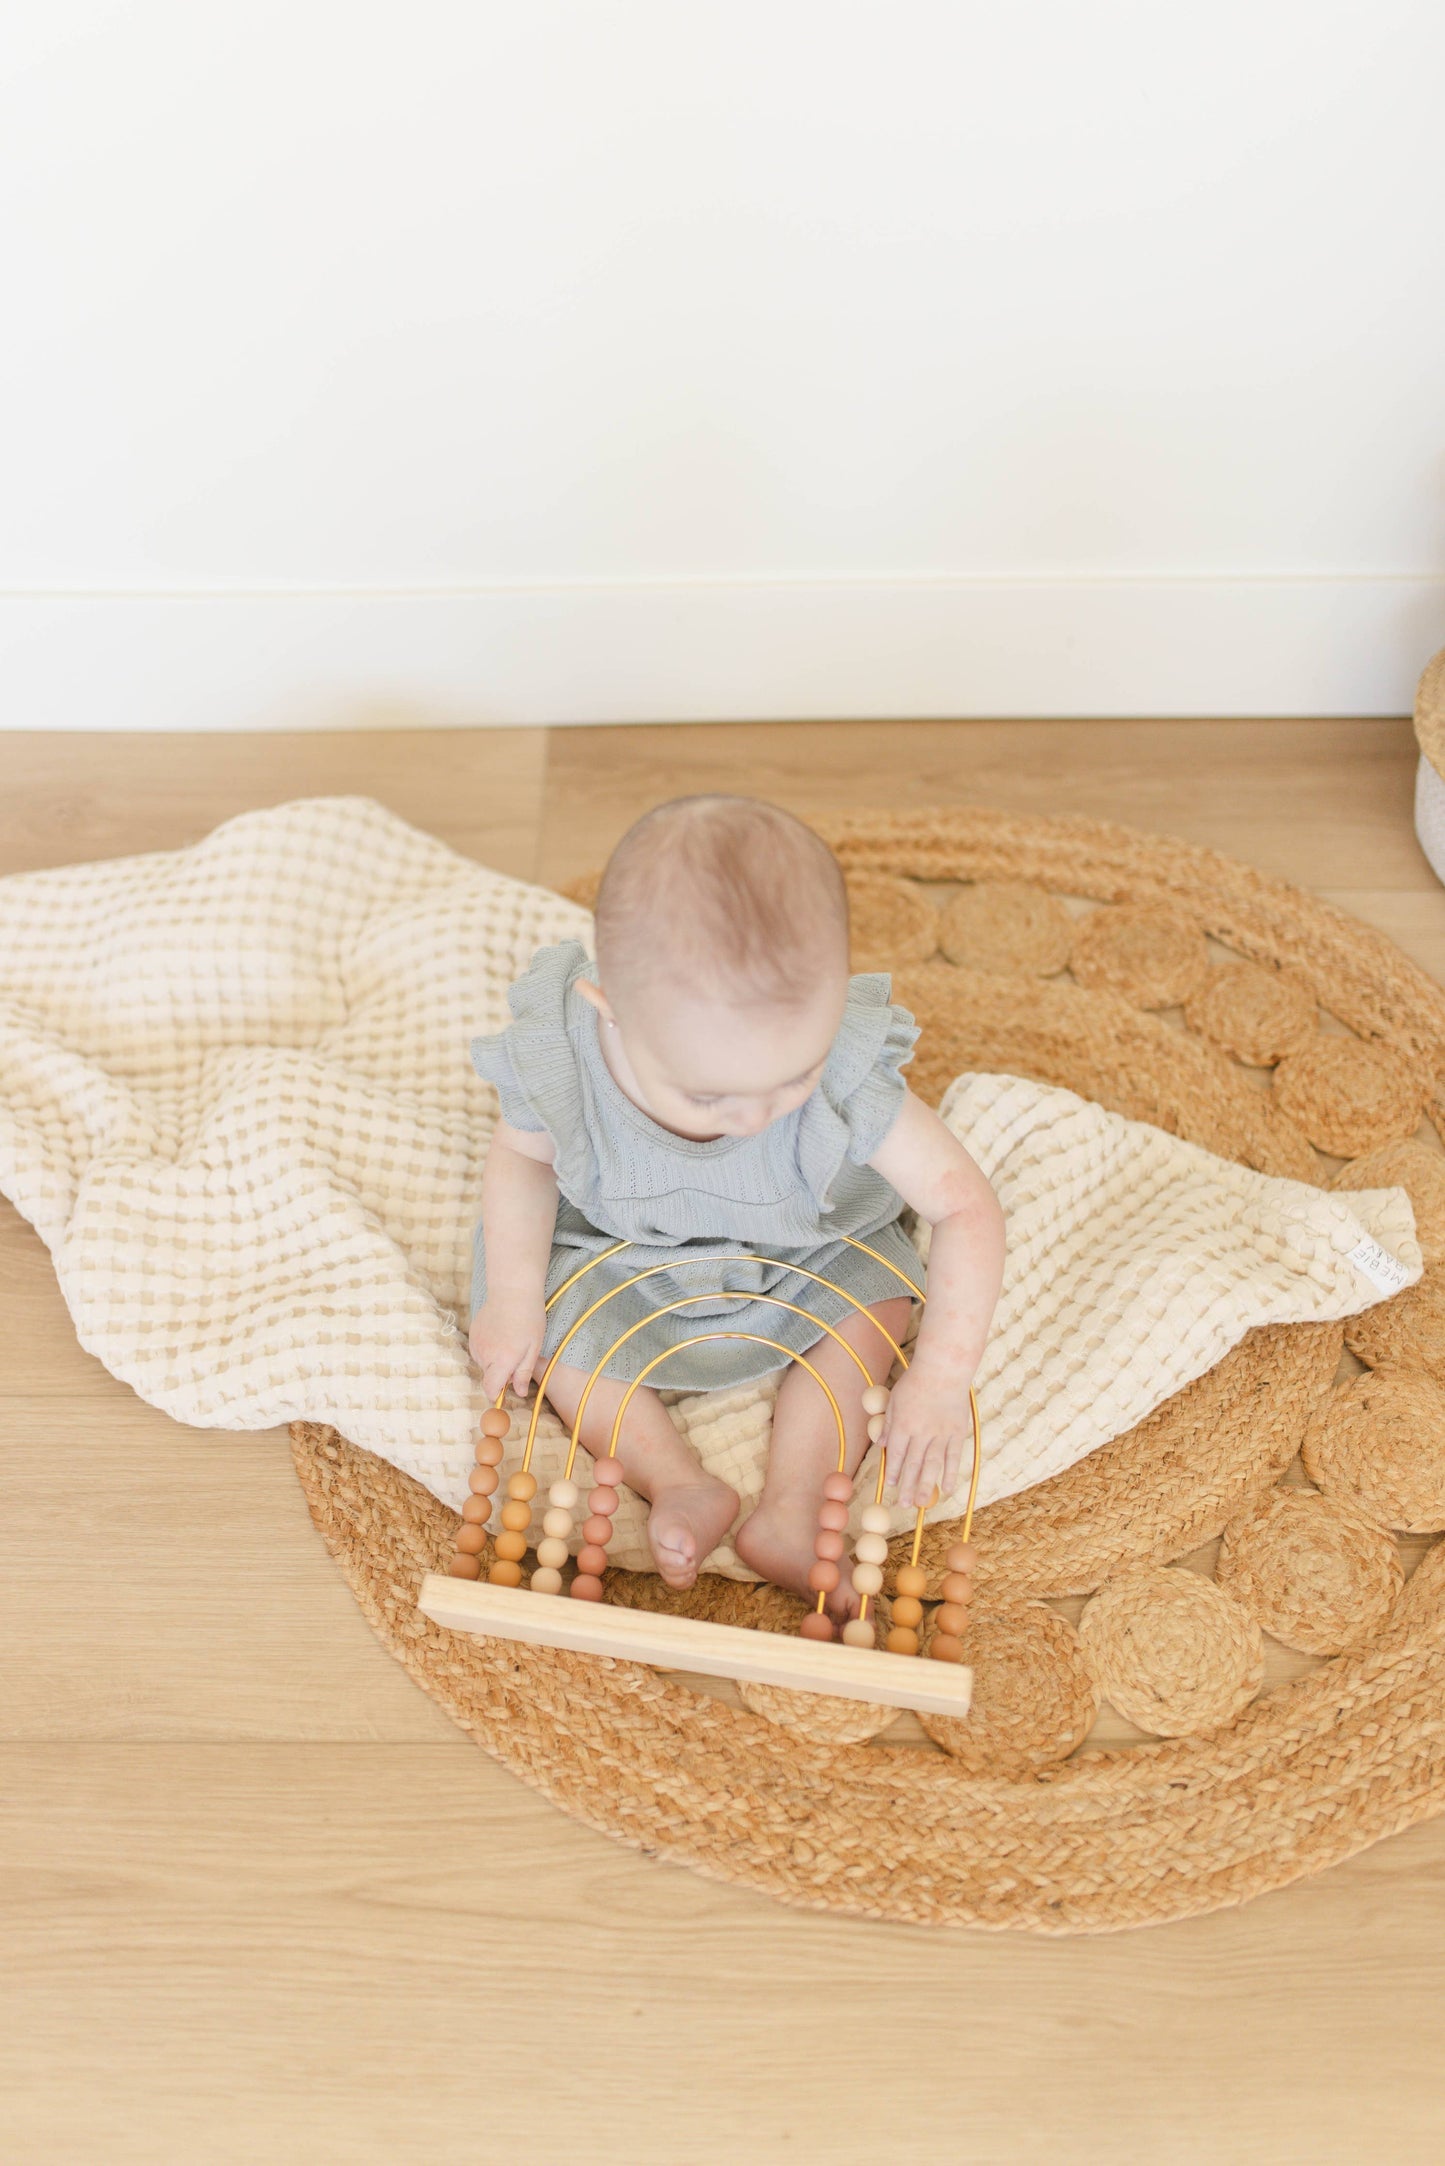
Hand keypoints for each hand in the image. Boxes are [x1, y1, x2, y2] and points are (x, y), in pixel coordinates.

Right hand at [468, 1292, 546, 1401]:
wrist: (512, 1290)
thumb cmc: (529, 1318)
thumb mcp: (533, 1348)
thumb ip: (523, 1373)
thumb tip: (519, 1393)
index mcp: (501, 1360)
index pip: (490, 1389)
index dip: (497, 1394)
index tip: (506, 1392)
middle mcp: (485, 1354)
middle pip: (489, 1376)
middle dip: (501, 1374)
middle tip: (518, 1355)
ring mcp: (476, 1343)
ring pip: (484, 1363)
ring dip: (495, 1360)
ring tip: (510, 1341)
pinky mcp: (472, 1334)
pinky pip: (480, 1350)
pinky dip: (489, 1348)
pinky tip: (501, 1333)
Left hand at [877, 1359, 975, 1509]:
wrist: (944, 1369)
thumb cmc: (916, 1381)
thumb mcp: (894, 1399)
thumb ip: (889, 1424)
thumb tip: (881, 1446)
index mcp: (903, 1424)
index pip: (896, 1454)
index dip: (893, 1472)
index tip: (892, 1485)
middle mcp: (921, 1433)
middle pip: (913, 1464)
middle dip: (907, 1487)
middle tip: (904, 1505)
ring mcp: (941, 1434)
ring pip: (932, 1466)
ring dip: (926, 1486)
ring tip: (921, 1504)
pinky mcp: (957, 1433)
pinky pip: (953, 1458)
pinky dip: (950, 1475)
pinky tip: (947, 1489)